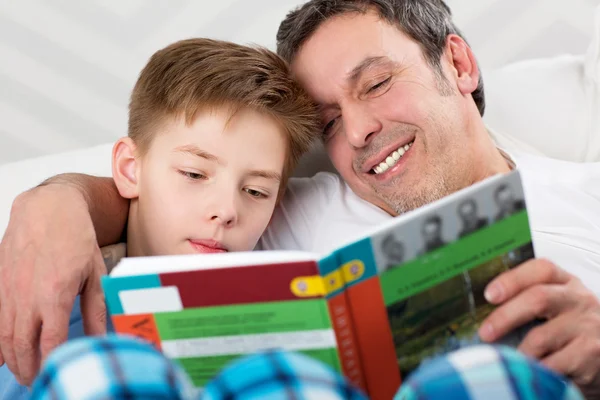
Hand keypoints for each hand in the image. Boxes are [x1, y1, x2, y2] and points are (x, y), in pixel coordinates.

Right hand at [0, 184, 106, 385]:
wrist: (47, 209)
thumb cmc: (76, 239)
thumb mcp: (95, 273)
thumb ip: (96, 309)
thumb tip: (100, 338)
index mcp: (55, 295)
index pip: (50, 342)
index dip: (52, 363)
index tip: (57, 375)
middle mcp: (27, 296)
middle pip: (22, 346)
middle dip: (28, 369)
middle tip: (37, 381)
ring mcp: (9, 290)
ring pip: (4, 335)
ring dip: (12, 358)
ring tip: (23, 371)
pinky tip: (3, 352)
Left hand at [479, 259, 599, 397]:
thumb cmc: (571, 332)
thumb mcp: (556, 308)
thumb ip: (528, 300)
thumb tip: (481, 309)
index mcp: (567, 283)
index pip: (541, 269)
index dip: (512, 279)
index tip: (490, 294)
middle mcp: (579, 300)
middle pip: (538, 298)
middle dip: (505, 316)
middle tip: (485, 332)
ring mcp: (588, 327)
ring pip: (540, 338)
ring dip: (519, 352)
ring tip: (510, 359)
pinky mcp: (591, 354)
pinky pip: (552, 365)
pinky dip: (535, 370)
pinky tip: (531, 371)